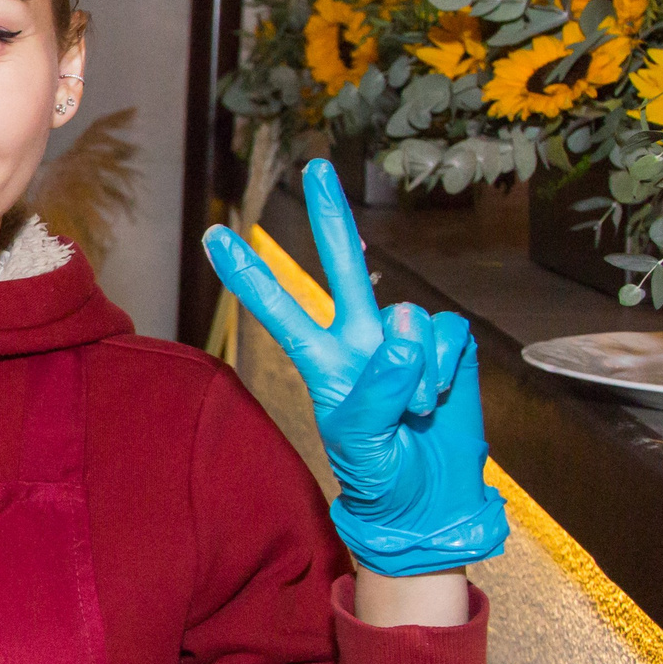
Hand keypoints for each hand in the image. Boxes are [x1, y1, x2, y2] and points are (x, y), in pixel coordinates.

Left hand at [202, 158, 507, 578]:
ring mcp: (404, 341)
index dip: (248, 274)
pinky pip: (448, 335)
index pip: (277, 309)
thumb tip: (404, 325)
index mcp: (323, 362)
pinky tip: (438, 400)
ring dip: (418, 371)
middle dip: (330, 216)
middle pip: (342, 267)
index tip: (215, 234)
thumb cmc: (382, 475)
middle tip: (316, 165)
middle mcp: (360, 340)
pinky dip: (446, 370)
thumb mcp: (363, 441)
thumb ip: (377, 386)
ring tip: (412, 412)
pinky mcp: (447, 347)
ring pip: (410, 317)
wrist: (432, 499)